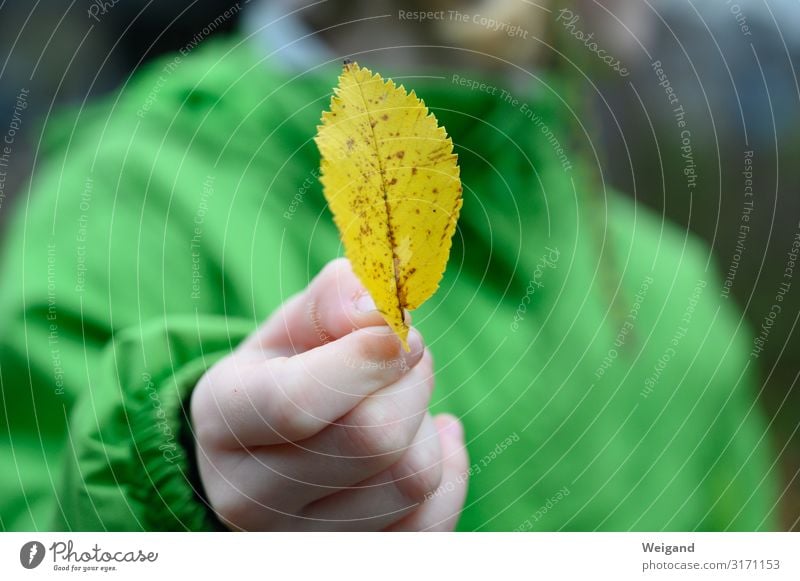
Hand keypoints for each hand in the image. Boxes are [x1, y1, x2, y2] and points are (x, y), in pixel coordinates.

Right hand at [190, 258, 468, 529]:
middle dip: (409, 380)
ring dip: (425, 422)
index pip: (297, 403)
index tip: (398, 328)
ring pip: (414, 477)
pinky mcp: (358, 560)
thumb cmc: (285, 374)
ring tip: (401, 399)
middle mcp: (252, 498)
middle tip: (406, 354)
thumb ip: (331, 300)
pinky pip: (436, 519)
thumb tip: (378, 308)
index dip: (365, 359)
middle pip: (374, 439)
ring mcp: (305, 542)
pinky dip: (448, 468)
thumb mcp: (292, 327)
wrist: (270, 450)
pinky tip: (427, 438)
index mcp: (224, 422)